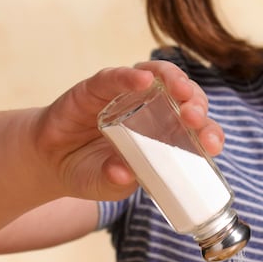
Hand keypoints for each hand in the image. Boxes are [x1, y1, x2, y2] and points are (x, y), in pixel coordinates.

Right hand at [31, 61, 224, 200]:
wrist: (51, 161)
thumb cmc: (91, 172)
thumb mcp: (106, 185)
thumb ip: (116, 181)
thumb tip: (124, 174)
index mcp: (165, 135)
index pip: (196, 129)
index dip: (209, 132)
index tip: (212, 145)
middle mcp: (152, 109)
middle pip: (185, 98)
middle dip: (196, 104)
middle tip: (195, 119)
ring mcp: (127, 94)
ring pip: (160, 77)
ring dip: (175, 81)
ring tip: (180, 92)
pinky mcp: (99, 86)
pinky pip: (116, 76)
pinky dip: (130, 76)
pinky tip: (142, 80)